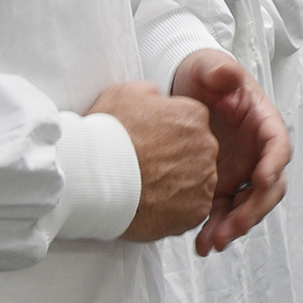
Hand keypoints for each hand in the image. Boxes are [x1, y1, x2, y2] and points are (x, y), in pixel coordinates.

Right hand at [97, 81, 214, 241]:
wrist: (96, 178)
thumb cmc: (107, 137)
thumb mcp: (125, 93)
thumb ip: (151, 94)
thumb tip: (155, 99)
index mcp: (192, 115)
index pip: (190, 122)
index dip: (168, 134)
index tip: (151, 143)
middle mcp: (206, 146)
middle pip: (196, 152)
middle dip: (175, 159)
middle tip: (146, 166)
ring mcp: (204, 179)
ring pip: (196, 181)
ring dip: (176, 184)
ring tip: (146, 187)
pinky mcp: (197, 209)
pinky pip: (192, 209)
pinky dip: (175, 209)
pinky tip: (152, 204)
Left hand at [172, 49, 288, 252]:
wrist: (178, 89)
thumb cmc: (201, 75)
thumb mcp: (209, 66)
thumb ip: (220, 70)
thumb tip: (229, 77)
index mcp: (261, 123)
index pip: (278, 147)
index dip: (274, 165)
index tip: (263, 180)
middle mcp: (256, 152)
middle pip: (268, 188)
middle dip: (254, 210)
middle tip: (234, 226)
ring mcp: (239, 172)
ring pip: (247, 206)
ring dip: (234, 227)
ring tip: (211, 243)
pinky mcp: (219, 186)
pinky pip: (222, 212)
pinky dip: (214, 229)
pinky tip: (201, 242)